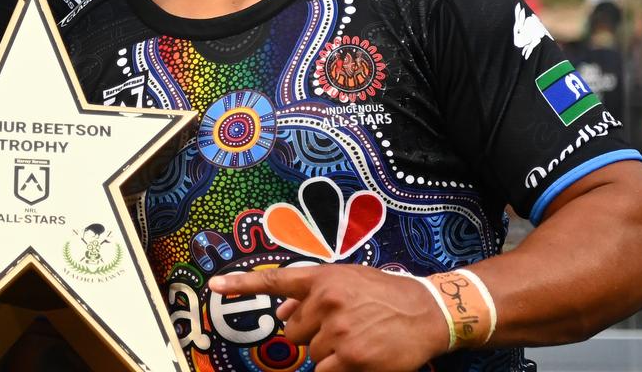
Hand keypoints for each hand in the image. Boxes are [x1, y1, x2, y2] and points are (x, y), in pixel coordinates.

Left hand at [209, 264, 448, 371]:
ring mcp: (337, 330)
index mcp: (322, 278)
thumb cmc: (384, 295)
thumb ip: (310, 295)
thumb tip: (279, 315)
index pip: (274, 281)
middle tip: (343, 328)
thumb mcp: (346, 282)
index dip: (241, 284)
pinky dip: (337, 370)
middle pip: (291, 332)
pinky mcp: (351, 358)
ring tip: (358, 339)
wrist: (428, 312)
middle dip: (310, 335)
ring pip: (309, 354)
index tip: (214, 286)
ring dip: (328, 354)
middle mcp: (325, 301)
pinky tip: (358, 358)